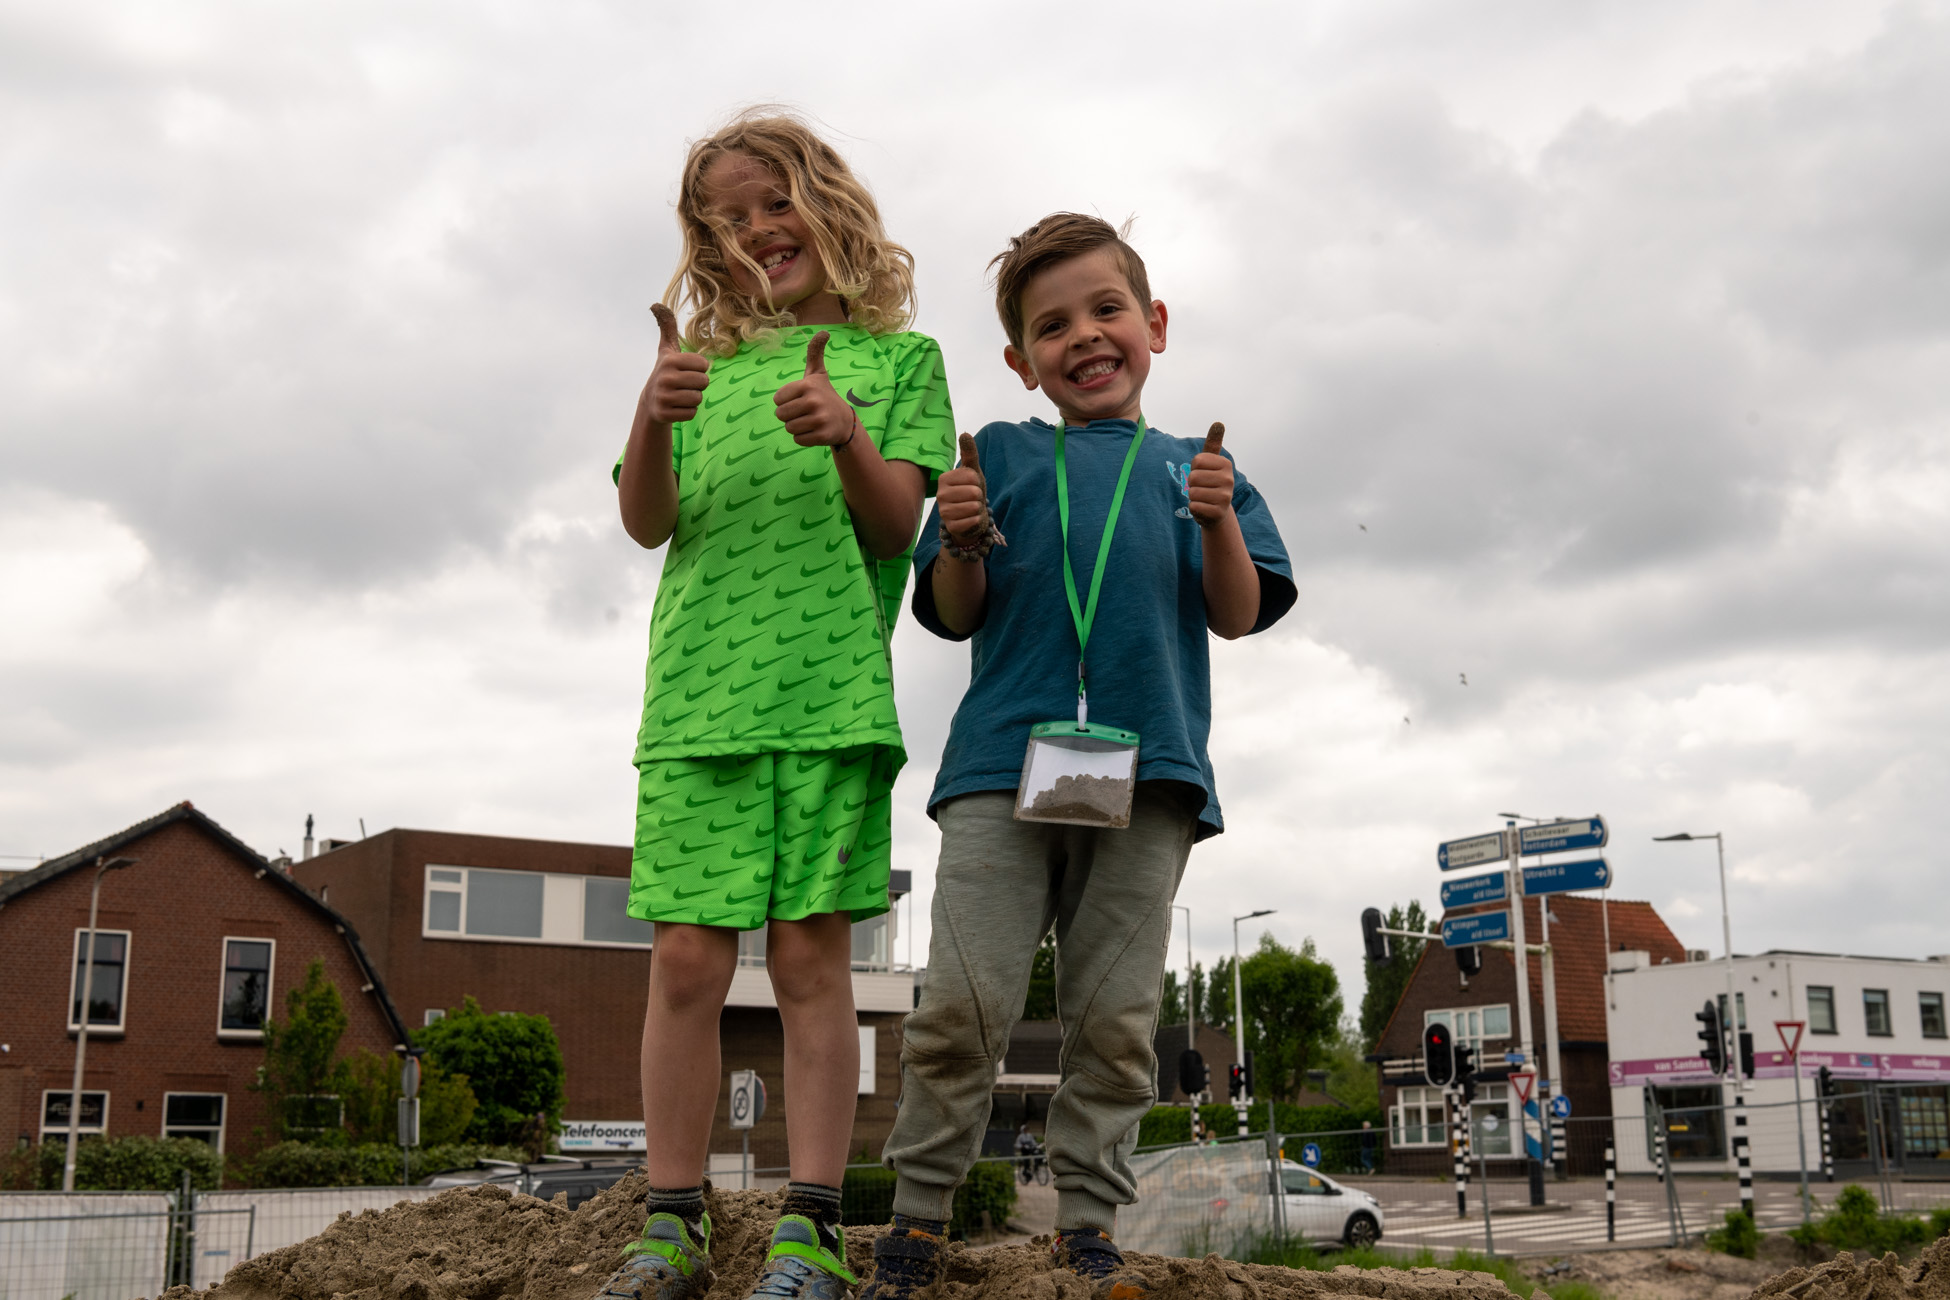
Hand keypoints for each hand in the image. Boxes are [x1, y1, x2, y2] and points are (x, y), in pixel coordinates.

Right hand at [642, 304, 709, 426]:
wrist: (651, 402)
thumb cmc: (666, 372)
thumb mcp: (667, 350)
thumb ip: (667, 328)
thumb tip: (657, 304)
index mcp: (670, 360)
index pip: (704, 365)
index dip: (699, 369)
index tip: (686, 370)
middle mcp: (665, 378)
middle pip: (704, 382)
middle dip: (698, 385)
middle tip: (684, 384)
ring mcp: (663, 397)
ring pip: (698, 398)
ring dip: (693, 398)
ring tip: (680, 395)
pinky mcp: (665, 414)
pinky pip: (691, 413)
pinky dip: (687, 411)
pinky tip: (676, 406)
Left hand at [773, 331, 856, 447]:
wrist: (845, 422)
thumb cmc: (825, 396)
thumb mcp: (818, 374)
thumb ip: (815, 353)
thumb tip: (824, 331)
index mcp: (807, 385)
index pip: (777, 399)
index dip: (786, 401)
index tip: (800, 399)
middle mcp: (814, 401)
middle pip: (781, 415)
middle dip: (789, 416)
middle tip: (804, 412)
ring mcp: (819, 419)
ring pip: (789, 428)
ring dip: (796, 427)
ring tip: (810, 421)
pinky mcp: (822, 435)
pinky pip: (798, 440)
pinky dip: (804, 438)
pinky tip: (815, 431)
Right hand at [938, 432, 990, 542]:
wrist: (970, 516)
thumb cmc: (971, 491)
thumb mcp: (972, 471)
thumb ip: (969, 453)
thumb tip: (965, 433)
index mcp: (944, 478)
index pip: (972, 476)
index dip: (977, 481)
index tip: (971, 485)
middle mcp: (940, 494)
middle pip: (974, 492)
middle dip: (979, 496)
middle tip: (972, 499)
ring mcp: (943, 512)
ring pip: (973, 507)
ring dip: (978, 509)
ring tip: (971, 508)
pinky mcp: (950, 526)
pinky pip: (972, 520)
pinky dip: (976, 520)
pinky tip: (970, 519)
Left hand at [1186, 422, 1234, 529]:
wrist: (1217, 512)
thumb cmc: (1209, 483)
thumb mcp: (1211, 463)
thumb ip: (1213, 444)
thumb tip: (1218, 423)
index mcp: (1226, 464)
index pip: (1197, 460)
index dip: (1194, 468)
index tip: (1202, 473)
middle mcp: (1229, 480)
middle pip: (1193, 477)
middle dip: (1192, 484)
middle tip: (1202, 488)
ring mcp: (1225, 497)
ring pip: (1193, 492)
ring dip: (1193, 497)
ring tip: (1203, 498)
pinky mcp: (1218, 513)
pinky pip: (1194, 506)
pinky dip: (1194, 508)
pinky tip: (1204, 508)